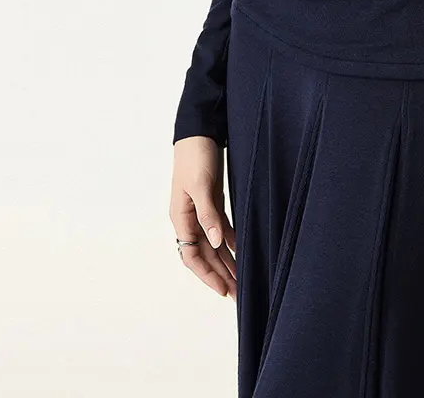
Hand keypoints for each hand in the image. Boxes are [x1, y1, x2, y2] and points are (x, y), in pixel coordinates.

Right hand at [169, 135, 236, 300]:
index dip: (208, 274)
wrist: (199, 128)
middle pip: (204, 253)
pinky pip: (220, 228)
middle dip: (220, 274)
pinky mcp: (211, 199)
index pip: (192, 255)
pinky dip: (229, 241)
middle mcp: (189, 217)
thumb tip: (216, 242)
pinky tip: (241, 251)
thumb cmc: (196, 154)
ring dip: (226, 261)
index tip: (223, 290)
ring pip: (213, 243)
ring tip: (242, 279)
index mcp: (181, 216)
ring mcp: (200, 209)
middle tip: (238, 295)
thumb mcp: (201, 184)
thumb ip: (208, 214)